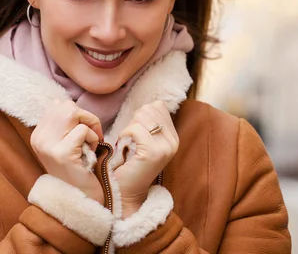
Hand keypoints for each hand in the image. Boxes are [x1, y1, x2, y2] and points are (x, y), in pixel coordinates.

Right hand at [30, 100, 104, 203]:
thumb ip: (63, 125)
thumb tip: (66, 103)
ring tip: (89, 145)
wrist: (80, 199)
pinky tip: (90, 154)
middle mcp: (38, 138)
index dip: (75, 114)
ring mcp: (48, 146)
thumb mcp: (65, 144)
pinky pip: (83, 131)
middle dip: (85, 117)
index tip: (83, 132)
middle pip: (65, 107)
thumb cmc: (79, 168)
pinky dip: (93, 139)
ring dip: (90, 127)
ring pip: (73, 114)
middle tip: (92, 136)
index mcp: (37, 135)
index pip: (57, 105)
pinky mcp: (62, 153)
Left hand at [114, 101, 178, 217]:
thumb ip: (150, 123)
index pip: (158, 106)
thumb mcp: (143, 140)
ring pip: (141, 117)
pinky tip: (125, 150)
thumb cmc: (128, 164)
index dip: (141, 116)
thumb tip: (151, 104)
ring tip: (129, 147)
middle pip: (149, 109)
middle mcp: (173, 141)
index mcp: (173, 137)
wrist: (125, 192)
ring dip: (128, 130)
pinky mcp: (153, 152)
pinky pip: (134, 129)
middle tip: (131, 143)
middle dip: (134, 122)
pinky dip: (123, 137)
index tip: (136, 135)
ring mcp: (165, 147)